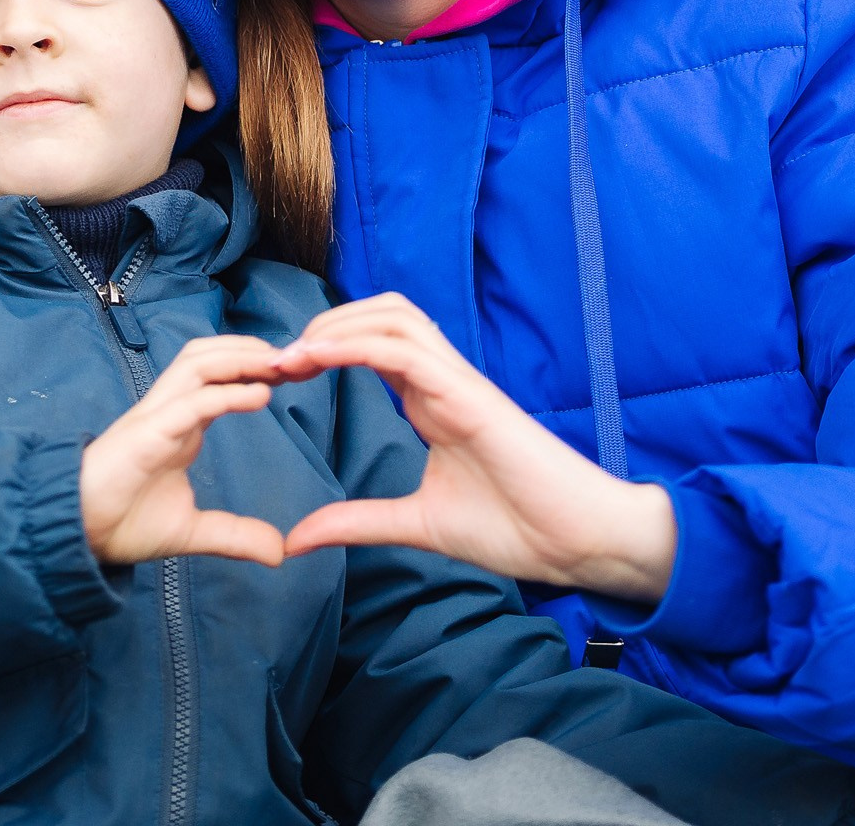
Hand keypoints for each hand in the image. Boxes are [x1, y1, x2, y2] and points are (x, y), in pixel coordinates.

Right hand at [79, 336, 288, 567]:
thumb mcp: (192, 531)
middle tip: (298, 357)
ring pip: (197, 363)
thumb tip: (278, 552)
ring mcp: (156, 417)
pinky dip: (227, 394)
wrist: (77, 536)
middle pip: (210, 356)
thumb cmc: (123, 523)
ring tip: (280, 363)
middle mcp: (170, 410)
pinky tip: (260, 396)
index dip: (258, 369)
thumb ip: (234, 535)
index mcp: (182, 424)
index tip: (300, 372)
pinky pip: (190, 402)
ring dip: (241, 357)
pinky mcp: (146, 434)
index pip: (222, 378)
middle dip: (253, 349)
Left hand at [268, 294, 676, 599]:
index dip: (322, 348)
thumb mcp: (418, 525)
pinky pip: (409, 350)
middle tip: (278, 360)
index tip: (276, 375)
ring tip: (294, 354)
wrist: (578, 542)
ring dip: (338, 324)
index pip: (371, 347)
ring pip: (395, 316)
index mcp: (432, 402)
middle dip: (326, 323)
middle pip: (381, 313)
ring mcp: (460, 382)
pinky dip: (359, 344)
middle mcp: (443, 381)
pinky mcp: (472, 396)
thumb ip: (359, 522)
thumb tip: (297, 539)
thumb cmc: (516, 527)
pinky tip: (320, 358)